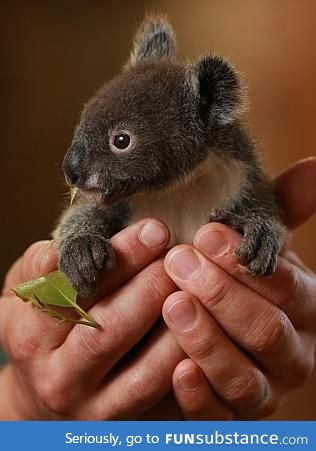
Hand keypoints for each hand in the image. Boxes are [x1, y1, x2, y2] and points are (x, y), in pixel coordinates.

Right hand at [0, 219, 184, 418]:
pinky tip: (201, 325)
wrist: (38, 397)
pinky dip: (185, 358)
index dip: (118, 258)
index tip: (155, 229)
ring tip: (195, 284)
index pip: (73, 290)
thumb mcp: (25, 296)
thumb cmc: (39, 332)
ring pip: (145, 365)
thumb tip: (60, 246)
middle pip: (109, 327)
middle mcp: (59, 375)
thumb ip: (38, 269)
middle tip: (180, 253)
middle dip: (151, 284)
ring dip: (176, 320)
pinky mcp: (121, 422)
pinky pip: (162, 392)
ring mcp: (92, 404)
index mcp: (30, 335)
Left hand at [162, 157, 315, 419]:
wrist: (215, 336)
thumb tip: (313, 167)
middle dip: (223, 294)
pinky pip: (220, 417)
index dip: (248, 262)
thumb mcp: (255, 253)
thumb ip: (278, 217)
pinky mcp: (231, 418)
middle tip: (179, 262)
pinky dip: (201, 395)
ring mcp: (263, 391)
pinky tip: (177, 371)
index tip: (207, 232)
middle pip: (266, 330)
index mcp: (303, 309)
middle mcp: (292, 353)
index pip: (285, 286)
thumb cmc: (237, 285)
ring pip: (245, 376)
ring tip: (175, 305)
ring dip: (209, 340)